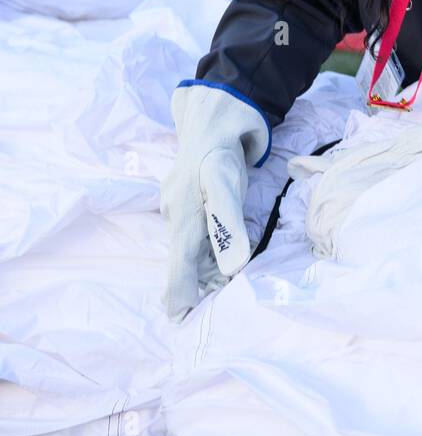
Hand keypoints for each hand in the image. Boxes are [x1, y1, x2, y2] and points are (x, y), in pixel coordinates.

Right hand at [160, 83, 270, 321]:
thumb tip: (232, 269)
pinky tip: (219, 252)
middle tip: (217, 302)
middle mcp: (175, 215)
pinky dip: (204, 247)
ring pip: (189, 246)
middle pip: (184, 260)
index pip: (179, 268)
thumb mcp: (226, 185)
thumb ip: (229, 227)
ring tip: (222, 285)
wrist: (214, 113)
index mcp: (182, 219)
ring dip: (202, 266)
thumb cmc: (221, 152)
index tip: (180, 322)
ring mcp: (179, 205)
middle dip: (196, 284)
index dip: (180, 296)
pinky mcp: (188, 198)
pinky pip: (194, 231)